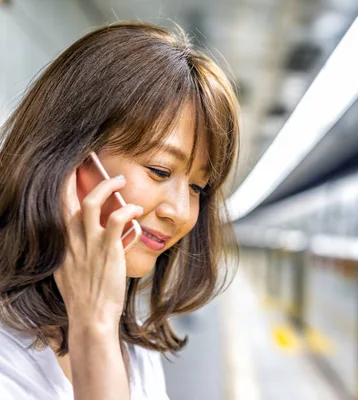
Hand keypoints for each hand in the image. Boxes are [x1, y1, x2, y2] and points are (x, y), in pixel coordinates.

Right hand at [54, 169, 142, 327]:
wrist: (91, 317)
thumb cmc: (86, 298)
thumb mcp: (71, 272)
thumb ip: (78, 252)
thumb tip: (92, 241)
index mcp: (61, 244)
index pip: (57, 207)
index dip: (62, 187)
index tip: (70, 173)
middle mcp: (71, 240)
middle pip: (66, 197)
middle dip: (74, 175)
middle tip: (88, 162)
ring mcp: (89, 243)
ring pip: (91, 201)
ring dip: (106, 186)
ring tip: (119, 180)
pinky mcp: (108, 249)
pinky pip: (118, 219)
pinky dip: (129, 209)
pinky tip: (137, 209)